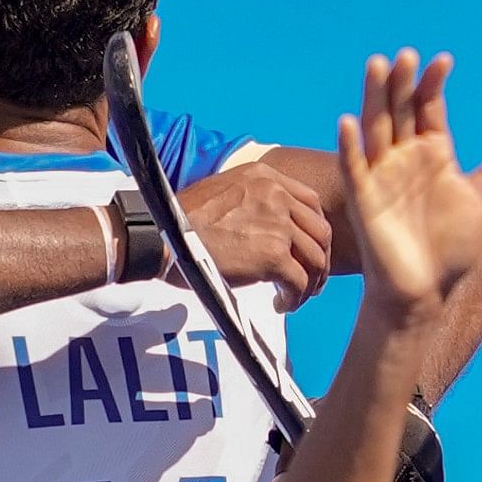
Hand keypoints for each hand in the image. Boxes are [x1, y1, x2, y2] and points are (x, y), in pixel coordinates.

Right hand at [173, 163, 332, 302]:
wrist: (161, 236)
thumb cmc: (179, 220)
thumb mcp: (221, 192)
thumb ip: (250, 202)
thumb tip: (264, 229)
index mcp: (265, 176)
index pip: (310, 202)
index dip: (315, 230)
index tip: (307, 250)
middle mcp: (276, 195)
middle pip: (320, 231)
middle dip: (319, 259)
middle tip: (310, 280)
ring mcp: (277, 225)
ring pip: (316, 259)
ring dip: (311, 282)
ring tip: (296, 296)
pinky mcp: (273, 256)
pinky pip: (300, 282)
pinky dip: (296, 298)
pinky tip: (281, 304)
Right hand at [333, 50, 481, 316]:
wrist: (427, 291)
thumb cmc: (453, 243)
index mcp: (433, 152)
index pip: (429, 107)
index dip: (433, 83)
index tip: (444, 61)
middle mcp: (404, 157)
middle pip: (400, 109)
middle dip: (402, 82)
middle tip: (405, 55)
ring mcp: (382, 176)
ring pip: (376, 128)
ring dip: (375, 99)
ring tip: (376, 65)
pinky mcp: (365, 200)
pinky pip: (355, 168)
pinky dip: (350, 146)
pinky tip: (349, 122)